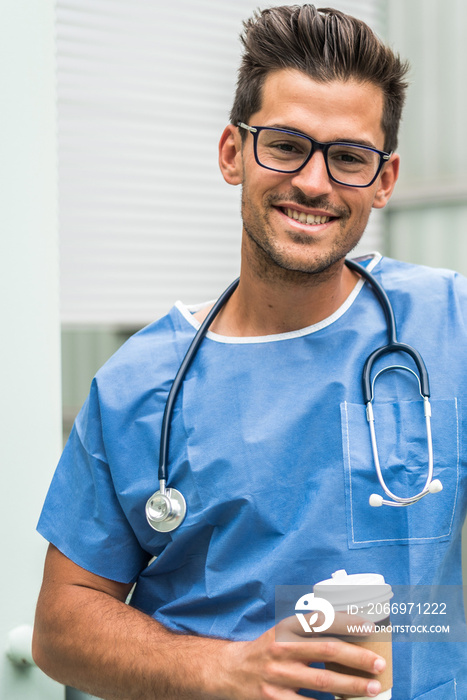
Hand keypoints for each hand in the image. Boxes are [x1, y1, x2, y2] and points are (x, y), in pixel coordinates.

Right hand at [213, 622, 385, 699]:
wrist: (231, 671)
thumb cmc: (268, 650)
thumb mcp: (284, 633)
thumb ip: (310, 631)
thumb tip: (351, 633)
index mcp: (286, 627)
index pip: (321, 620)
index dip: (347, 622)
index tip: (370, 626)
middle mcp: (282, 648)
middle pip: (327, 651)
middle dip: (357, 658)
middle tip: (379, 664)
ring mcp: (278, 676)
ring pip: (322, 682)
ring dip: (351, 685)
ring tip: (372, 687)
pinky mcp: (275, 699)